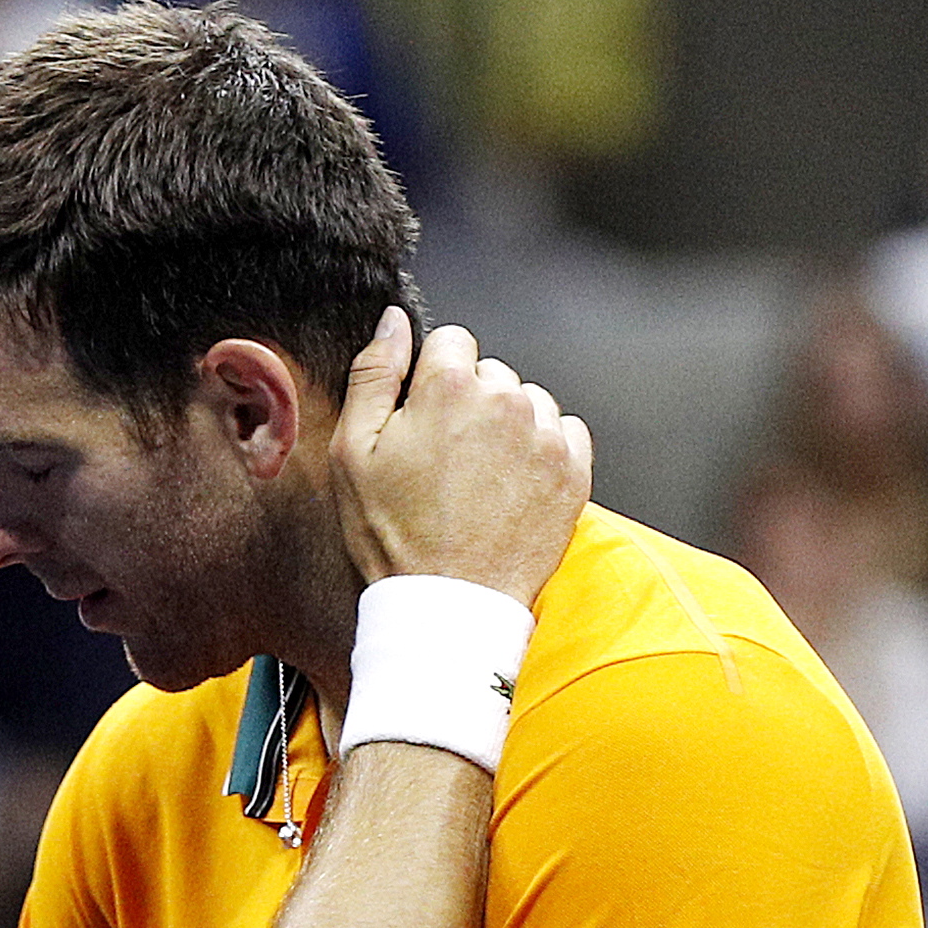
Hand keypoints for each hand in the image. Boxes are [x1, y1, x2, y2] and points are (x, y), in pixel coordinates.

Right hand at [332, 307, 593, 603]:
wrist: (449, 605)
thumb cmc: (396, 537)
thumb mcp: (354, 451)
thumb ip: (373, 373)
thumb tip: (393, 322)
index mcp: (449, 387)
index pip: (451, 342)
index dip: (433, 379)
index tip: (425, 418)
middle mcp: (505, 401)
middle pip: (491, 373)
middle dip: (471, 403)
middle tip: (449, 460)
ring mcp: (545, 437)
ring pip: (529, 401)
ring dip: (510, 427)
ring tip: (482, 478)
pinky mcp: (573, 472)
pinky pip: (566, 433)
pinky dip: (544, 451)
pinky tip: (515, 485)